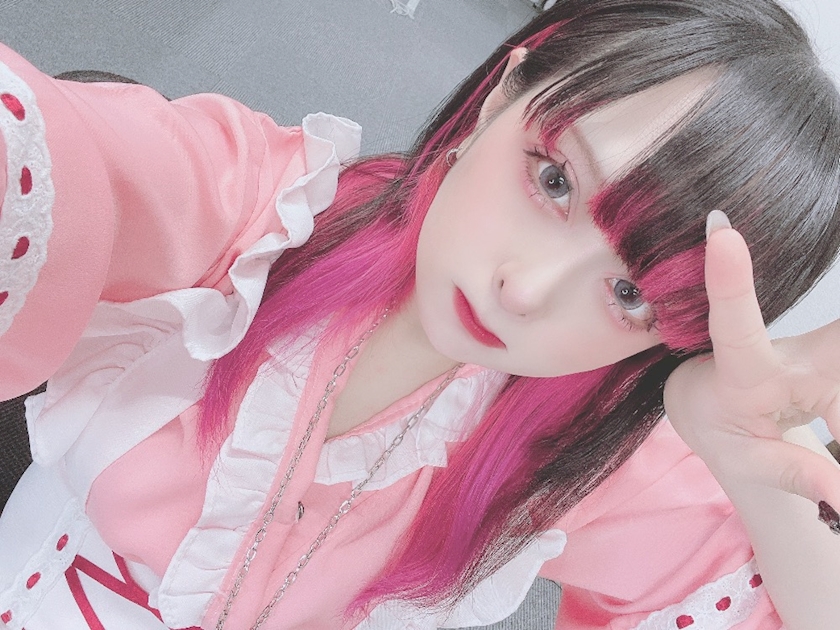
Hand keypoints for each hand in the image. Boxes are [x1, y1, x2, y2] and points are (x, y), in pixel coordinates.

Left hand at [663, 212, 839, 525]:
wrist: (723, 406)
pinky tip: (832, 429)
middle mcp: (790, 350)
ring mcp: (823, 349)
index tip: (720, 233)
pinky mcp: (836, 350)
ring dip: (838, 420)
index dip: (729, 283)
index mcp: (744, 372)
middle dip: (836, 380)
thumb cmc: (724, 429)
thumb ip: (791, 476)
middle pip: (837, 341)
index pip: (734, 328)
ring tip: (829, 435)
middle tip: (817, 402)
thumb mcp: (747, 463)